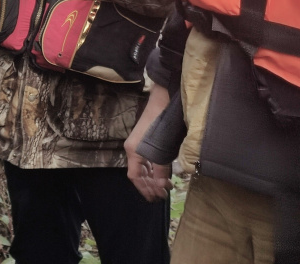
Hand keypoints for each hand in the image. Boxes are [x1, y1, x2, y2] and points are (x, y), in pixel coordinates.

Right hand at [123, 86, 171, 201]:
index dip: (144, 188)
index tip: (156, 197)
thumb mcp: (161, 150)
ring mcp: (138, 144)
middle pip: (138, 173)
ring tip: (166, 187)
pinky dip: (154, 169)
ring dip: (153, 178)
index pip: (135, 176)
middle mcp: (133, 149)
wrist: (162, 102)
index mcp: (133, 151)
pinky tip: (163, 173)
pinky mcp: (145, 140)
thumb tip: (159, 186)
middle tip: (163, 195)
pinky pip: (146, 160)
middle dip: (149, 186)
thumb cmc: (160, 125)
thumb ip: (160, 169)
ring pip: (143, 167)